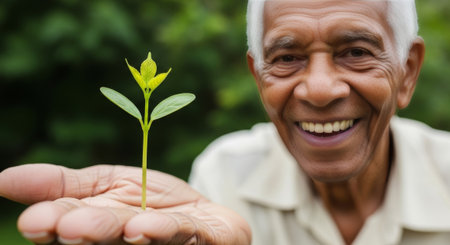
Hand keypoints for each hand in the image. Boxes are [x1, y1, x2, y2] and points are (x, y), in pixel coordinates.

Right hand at [0, 164, 250, 244]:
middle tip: (66, 227)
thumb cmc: (149, 203)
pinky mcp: (199, 239)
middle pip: (103, 234)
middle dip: (85, 229)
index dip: (54, 222)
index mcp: (100, 226)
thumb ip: (60, 184)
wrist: (202, 214)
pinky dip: (163, 230)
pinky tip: (145, 228)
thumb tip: (1, 180)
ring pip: (140, 238)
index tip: (36, 223)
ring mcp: (164, 243)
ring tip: (120, 228)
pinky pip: (182, 233)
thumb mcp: (105, 183)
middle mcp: (127, 240)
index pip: (70, 223)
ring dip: (123, 231)